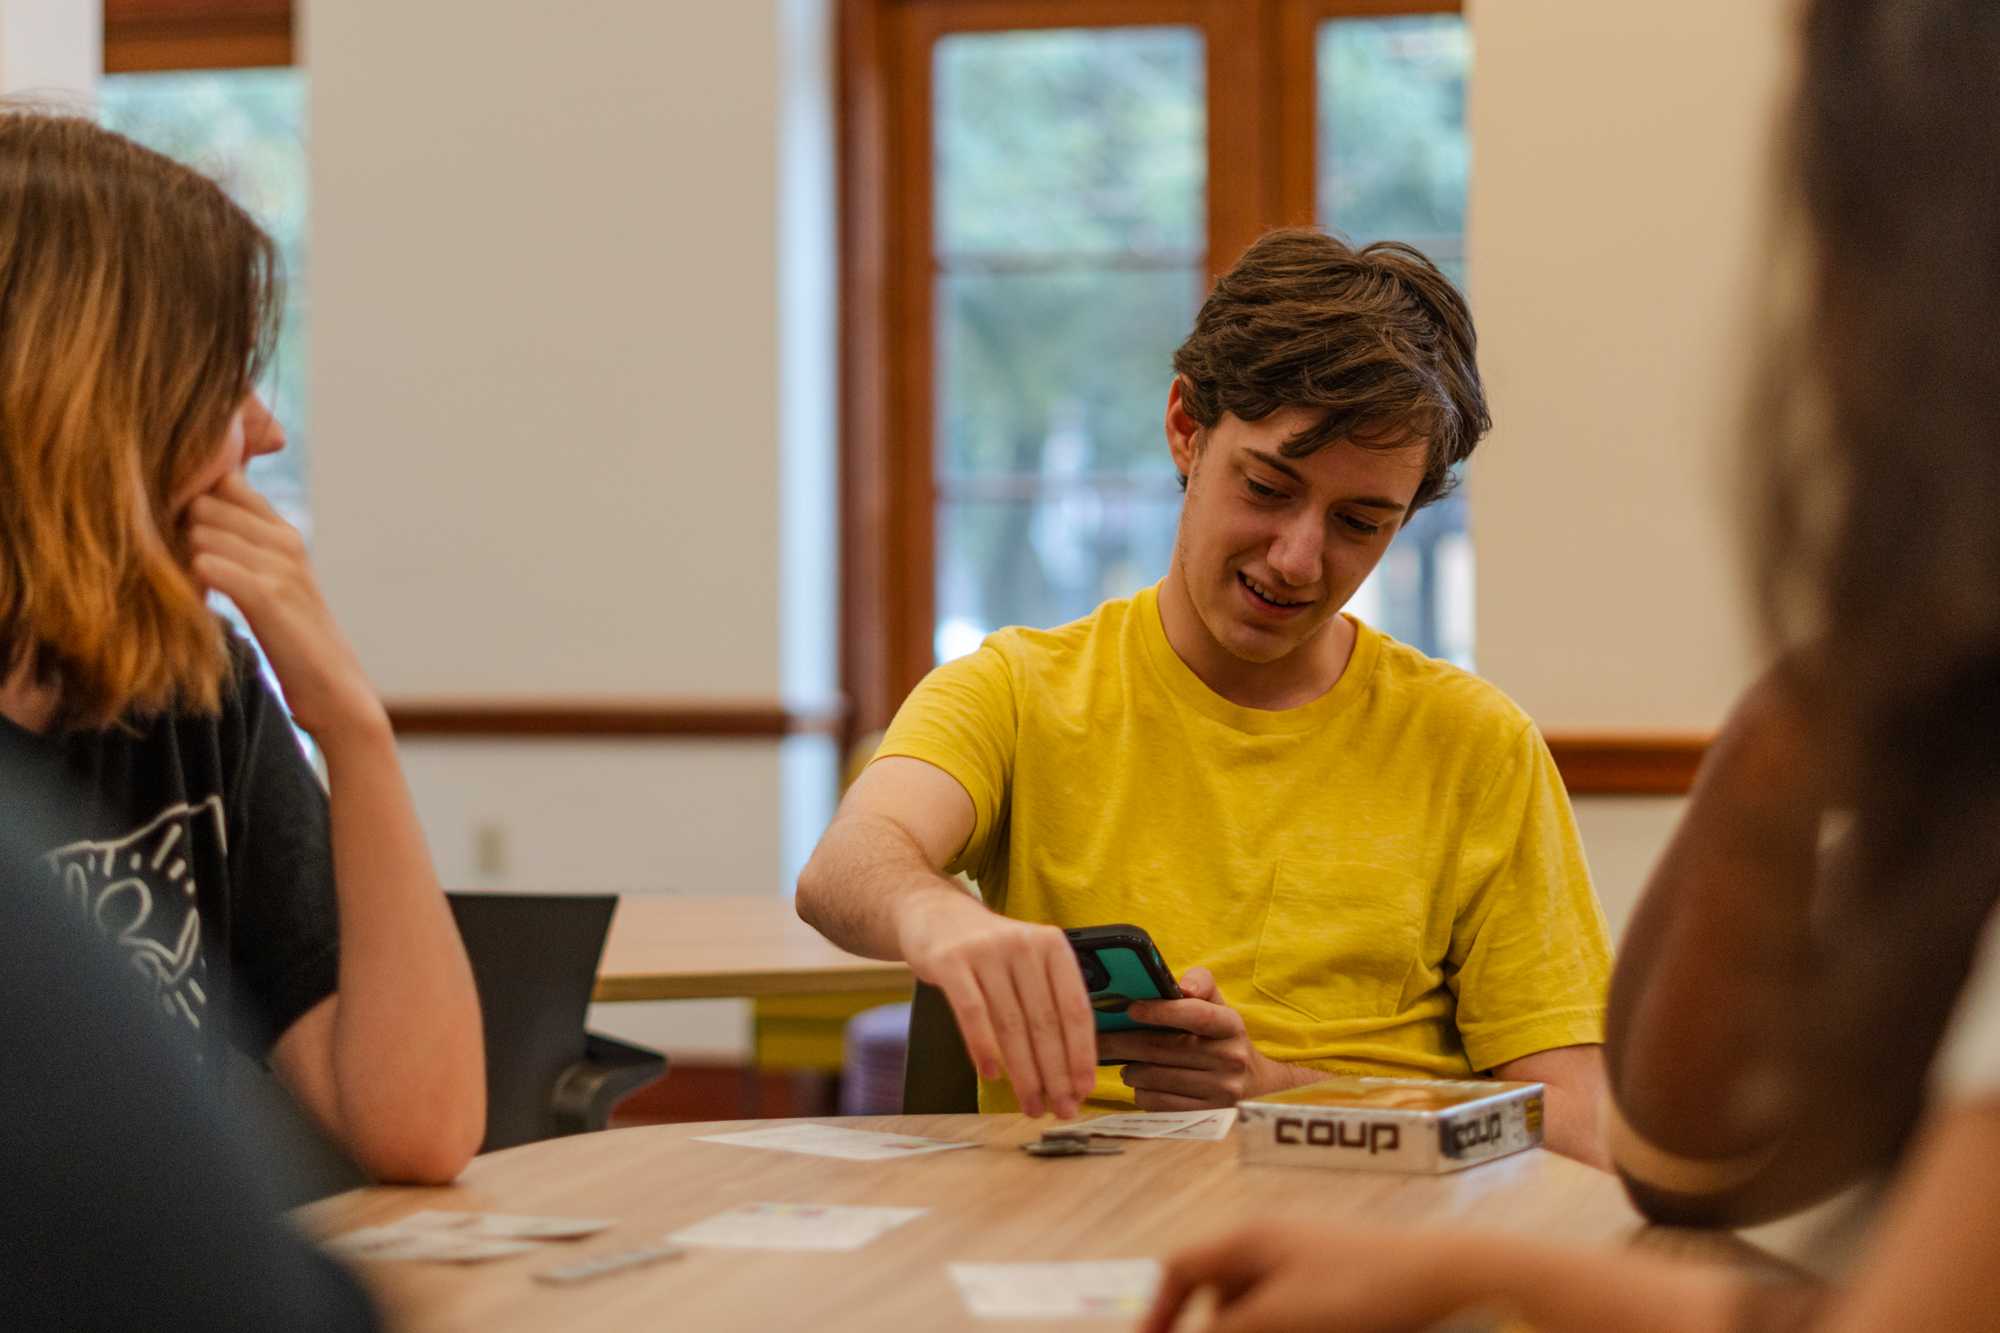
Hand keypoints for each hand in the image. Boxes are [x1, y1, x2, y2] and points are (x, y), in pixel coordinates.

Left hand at [186, 470, 384, 740]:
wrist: (332, 688)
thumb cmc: (290, 638)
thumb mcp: (269, 582)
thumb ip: (240, 545)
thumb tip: (187, 518)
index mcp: (283, 531)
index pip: (226, 481)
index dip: (194, 498)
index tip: (175, 533)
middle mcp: (285, 540)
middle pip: (204, 503)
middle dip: (179, 529)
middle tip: (170, 568)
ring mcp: (281, 566)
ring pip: (201, 533)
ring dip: (182, 560)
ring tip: (183, 591)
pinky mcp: (271, 597)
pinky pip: (211, 566)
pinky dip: (194, 581)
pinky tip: (195, 604)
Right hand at [896, 892, 1095, 1117]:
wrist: (934, 914)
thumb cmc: (990, 951)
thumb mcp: (1028, 961)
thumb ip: (1050, 1001)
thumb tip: (1071, 1068)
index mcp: (1053, 946)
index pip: (1075, 1008)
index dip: (1081, 1054)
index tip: (1084, 1090)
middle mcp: (1023, 945)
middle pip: (1045, 1022)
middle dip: (1055, 1074)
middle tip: (1060, 1109)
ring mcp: (986, 951)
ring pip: (1012, 1024)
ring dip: (1024, 1073)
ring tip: (1031, 1104)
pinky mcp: (951, 961)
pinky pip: (972, 1013)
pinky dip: (984, 1048)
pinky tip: (992, 1076)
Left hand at [1097, 968, 1294, 1108]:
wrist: (1254, 1082)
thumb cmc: (1221, 1035)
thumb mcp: (1218, 1004)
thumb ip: (1200, 983)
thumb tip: (1181, 987)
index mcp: (1231, 1024)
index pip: (1196, 1014)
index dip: (1161, 1011)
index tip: (1130, 1008)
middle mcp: (1231, 1058)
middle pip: (1163, 1049)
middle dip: (1122, 1042)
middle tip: (1099, 1038)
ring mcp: (1221, 1090)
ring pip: (1154, 1078)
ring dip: (1130, 1069)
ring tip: (1126, 1062)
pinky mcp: (1207, 1115)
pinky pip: (1158, 1102)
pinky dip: (1141, 1092)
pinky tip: (1142, 1083)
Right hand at [1141, 1222, 1472, 1332]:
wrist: (1449, 1279)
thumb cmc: (1361, 1291)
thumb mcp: (1280, 1318)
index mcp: (1249, 1240)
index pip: (1181, 1268)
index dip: (1159, 1311)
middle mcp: (1271, 1245)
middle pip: (1217, 1292)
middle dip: (1213, 1328)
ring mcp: (1306, 1263)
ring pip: (1255, 1307)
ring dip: (1248, 1330)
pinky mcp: (1337, 1285)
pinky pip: (1290, 1312)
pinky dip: (1282, 1328)